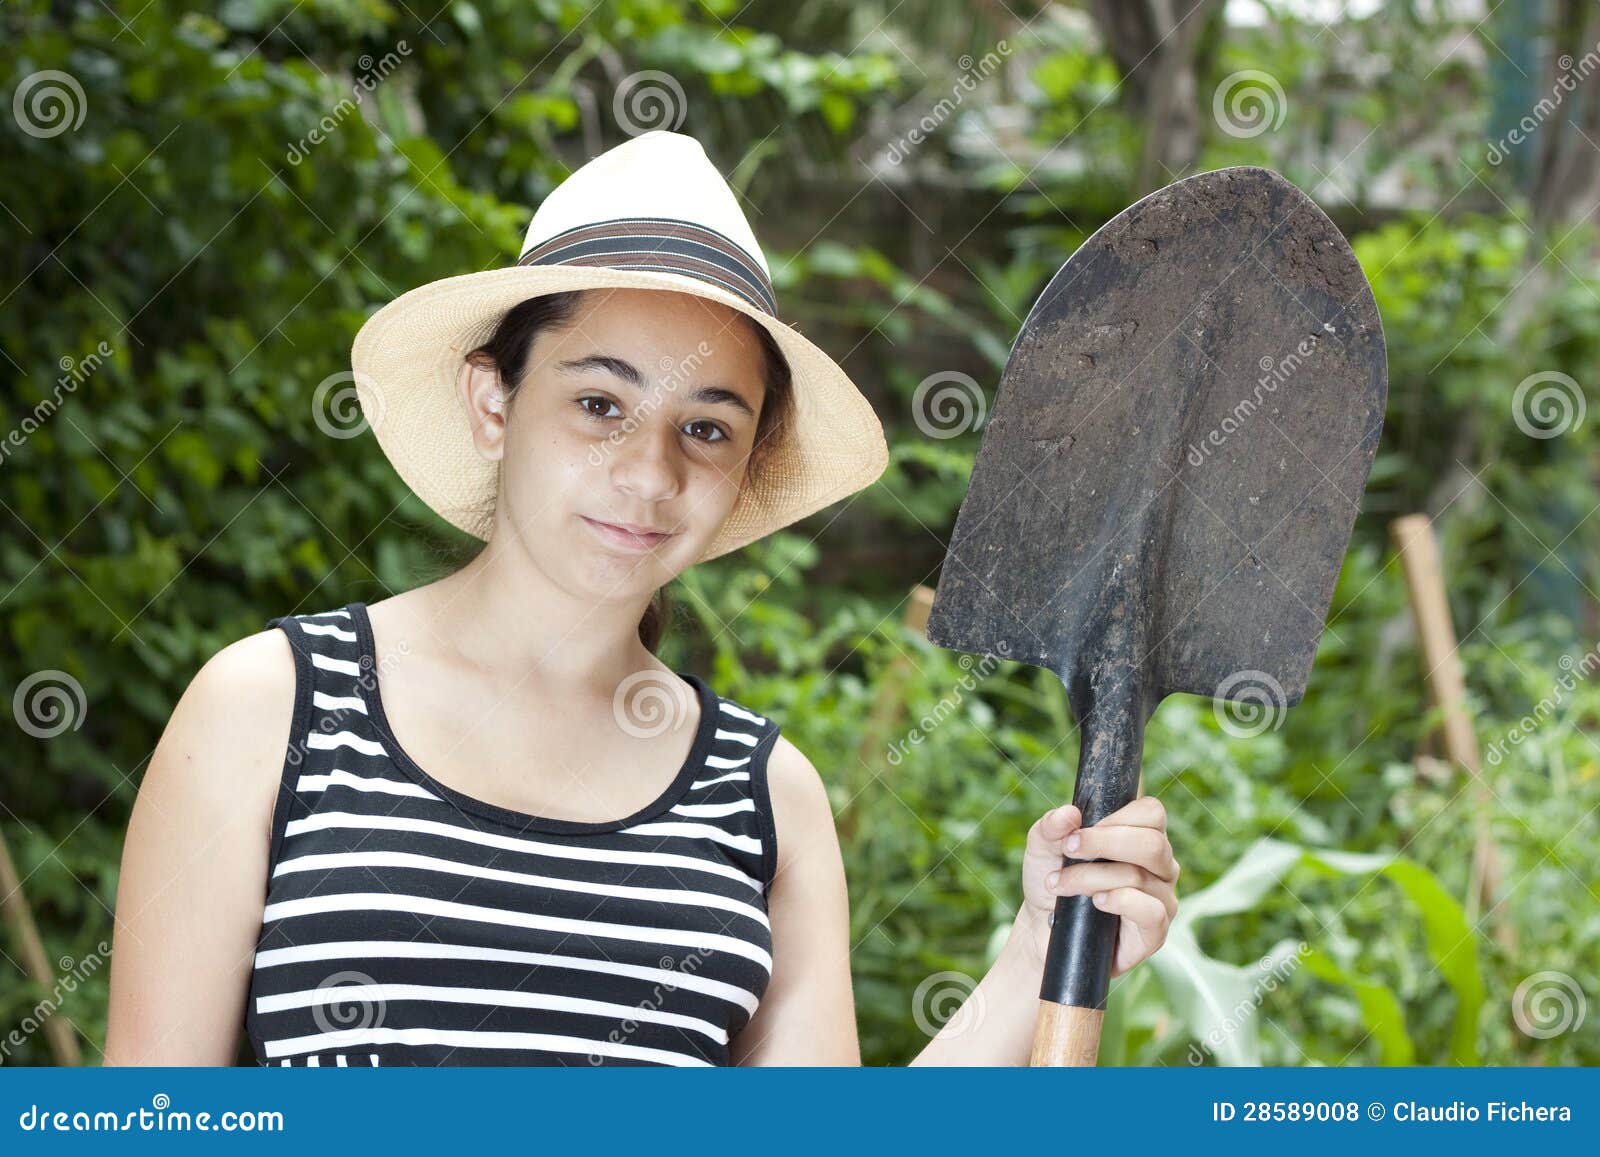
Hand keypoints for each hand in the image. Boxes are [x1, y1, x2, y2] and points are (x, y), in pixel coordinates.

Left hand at [1016, 796, 1179, 977]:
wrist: (1044, 928)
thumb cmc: (1053, 879)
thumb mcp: (1042, 847)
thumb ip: (1052, 826)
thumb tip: (1068, 813)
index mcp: (1142, 836)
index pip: (1151, 812)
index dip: (1118, 816)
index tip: (1080, 830)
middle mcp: (1159, 866)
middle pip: (1152, 843)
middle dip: (1102, 843)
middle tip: (1068, 850)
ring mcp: (1161, 899)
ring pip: (1139, 877)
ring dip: (1092, 877)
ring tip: (1060, 884)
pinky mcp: (1155, 932)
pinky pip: (1151, 912)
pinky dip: (1121, 902)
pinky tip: (1097, 902)